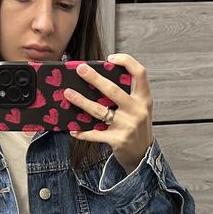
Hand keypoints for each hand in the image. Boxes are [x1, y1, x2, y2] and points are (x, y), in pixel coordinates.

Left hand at [64, 54, 154, 173]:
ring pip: (99, 110)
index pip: (140, 73)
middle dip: (94, 78)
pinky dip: (82, 132)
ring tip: (68, 94)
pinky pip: (95, 134)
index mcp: (144, 99)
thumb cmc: (137, 127)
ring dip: (81, 101)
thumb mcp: (139, 108)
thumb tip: (98, 79)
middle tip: (80, 69)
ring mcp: (127, 126)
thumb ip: (127, 95)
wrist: (142, 155)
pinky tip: (73, 129)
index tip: (110, 58)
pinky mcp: (117, 140)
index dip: (126, 61)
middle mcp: (137, 111)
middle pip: (113, 90)